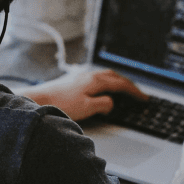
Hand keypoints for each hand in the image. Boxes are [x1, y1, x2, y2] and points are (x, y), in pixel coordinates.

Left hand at [19, 68, 145, 120]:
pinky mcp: (74, 80)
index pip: (121, 84)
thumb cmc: (61, 104)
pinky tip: (103, 89)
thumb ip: (103, 104)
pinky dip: (106, 82)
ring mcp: (81, 76)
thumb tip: (112, 103)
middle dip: (128, 84)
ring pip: (106, 76)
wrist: (39, 100)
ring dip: (117, 82)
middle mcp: (89, 75)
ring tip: (123, 90)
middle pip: (115, 77)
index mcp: (96, 81)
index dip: (134, 92)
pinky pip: (97, 78)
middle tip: (137, 93)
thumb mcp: (87, 108)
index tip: (143, 98)